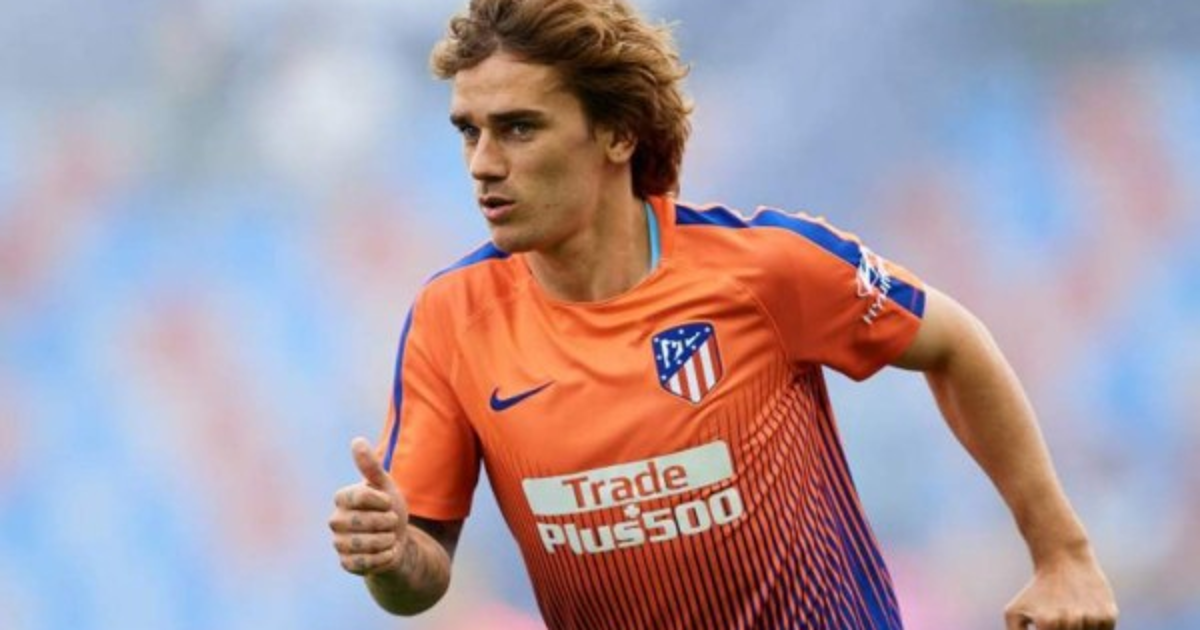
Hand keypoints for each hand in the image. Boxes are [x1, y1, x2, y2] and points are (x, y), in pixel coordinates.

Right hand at [329, 437, 408, 575]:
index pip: (360, 497)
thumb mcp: (385, 486)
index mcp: (342, 498)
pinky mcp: (346, 563)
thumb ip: (371, 466)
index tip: (388, 503)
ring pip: (364, 544)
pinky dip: (384, 557)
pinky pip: (366, 563)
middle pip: (363, 522)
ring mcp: (339, 543)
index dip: (381, 501)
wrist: (396, 541)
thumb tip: (357, 440)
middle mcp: (335, 520)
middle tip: (391, 521)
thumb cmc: (389, 510)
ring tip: (389, 536)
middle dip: (386, 522)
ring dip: (386, 540)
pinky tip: (386, 552)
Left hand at [1004, 550, 1118, 628]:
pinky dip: (1095, 629)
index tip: (1049, 626)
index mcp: (1047, 623)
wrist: (1064, 561)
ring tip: (1071, 615)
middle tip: (1061, 617)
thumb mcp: (1014, 612)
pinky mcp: (1109, 615)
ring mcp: (1092, 619)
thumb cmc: (1036, 591)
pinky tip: (1085, 613)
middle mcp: (1071, 621)